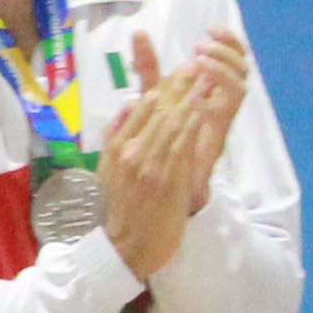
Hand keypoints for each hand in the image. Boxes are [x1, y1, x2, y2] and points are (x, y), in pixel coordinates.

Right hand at [94, 28, 250, 279]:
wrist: (122, 248)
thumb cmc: (117, 209)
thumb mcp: (106, 170)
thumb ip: (116, 136)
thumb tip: (128, 104)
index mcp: (117, 146)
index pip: (141, 106)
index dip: (164, 86)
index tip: (180, 71)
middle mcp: (131, 150)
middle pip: (158, 109)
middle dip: (180, 84)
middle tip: (198, 64)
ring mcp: (149, 164)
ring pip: (172, 122)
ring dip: (190, 97)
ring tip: (205, 77)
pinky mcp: (166, 180)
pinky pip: (181, 145)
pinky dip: (192, 122)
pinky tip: (203, 107)